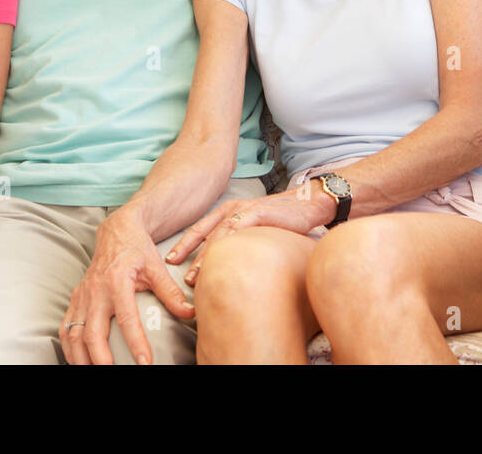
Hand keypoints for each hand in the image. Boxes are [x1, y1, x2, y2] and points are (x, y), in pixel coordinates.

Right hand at [59, 212, 193, 365]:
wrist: (115, 232)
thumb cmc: (137, 249)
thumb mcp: (157, 267)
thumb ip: (171, 293)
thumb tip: (190, 313)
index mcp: (117, 281)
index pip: (126, 318)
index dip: (136, 342)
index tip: (144, 362)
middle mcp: (96, 290)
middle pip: (92, 332)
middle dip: (100, 358)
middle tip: (111, 373)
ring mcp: (82, 296)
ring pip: (74, 334)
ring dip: (80, 358)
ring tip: (90, 373)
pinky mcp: (76, 299)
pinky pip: (66, 327)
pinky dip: (69, 347)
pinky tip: (77, 360)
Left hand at [167, 187, 334, 286]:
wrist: (310, 203)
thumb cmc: (285, 218)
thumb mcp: (258, 228)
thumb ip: (243, 240)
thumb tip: (233, 264)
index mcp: (230, 211)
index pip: (200, 229)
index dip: (185, 245)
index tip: (171, 261)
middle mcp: (232, 209)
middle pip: (204, 234)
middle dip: (189, 256)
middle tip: (181, 278)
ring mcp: (244, 210)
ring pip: (217, 235)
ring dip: (204, 257)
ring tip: (195, 277)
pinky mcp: (257, 212)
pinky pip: (236, 231)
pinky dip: (225, 246)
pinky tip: (219, 260)